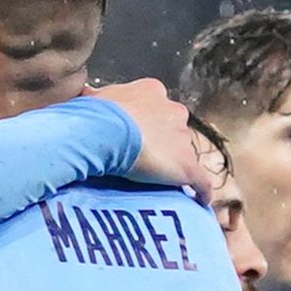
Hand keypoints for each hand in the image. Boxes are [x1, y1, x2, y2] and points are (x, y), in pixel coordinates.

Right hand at [91, 76, 218, 201]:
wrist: (104, 130)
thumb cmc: (94, 114)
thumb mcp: (93, 98)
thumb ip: (99, 97)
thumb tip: (89, 95)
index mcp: (152, 91)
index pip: (157, 107)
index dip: (148, 122)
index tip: (138, 134)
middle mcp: (173, 111)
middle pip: (174, 128)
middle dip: (165, 142)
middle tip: (147, 158)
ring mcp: (182, 139)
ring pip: (185, 153)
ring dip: (175, 165)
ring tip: (162, 182)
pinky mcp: (187, 165)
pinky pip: (201, 181)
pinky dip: (201, 191)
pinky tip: (199, 199)